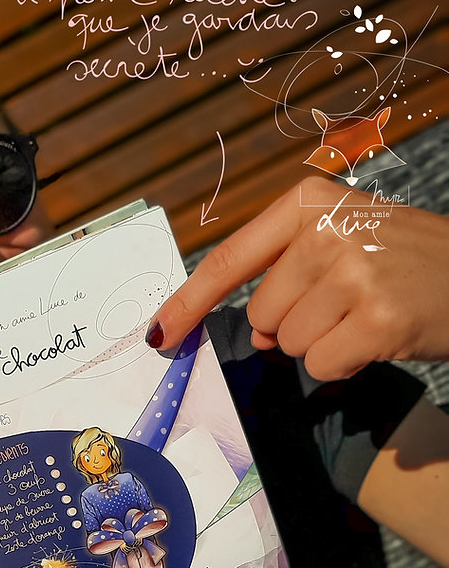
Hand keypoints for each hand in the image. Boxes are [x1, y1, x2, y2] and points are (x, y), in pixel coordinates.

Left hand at [147, 178, 448, 380]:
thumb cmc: (409, 263)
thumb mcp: (347, 238)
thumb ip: (289, 270)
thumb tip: (253, 330)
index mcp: (311, 202)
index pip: (230, 260)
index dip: (189, 303)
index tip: (159, 335)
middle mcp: (329, 230)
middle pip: (263, 315)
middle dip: (296, 326)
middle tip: (349, 305)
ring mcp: (354, 273)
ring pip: (292, 344)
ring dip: (325, 345)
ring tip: (369, 316)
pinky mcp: (378, 319)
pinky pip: (322, 364)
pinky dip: (347, 364)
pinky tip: (381, 337)